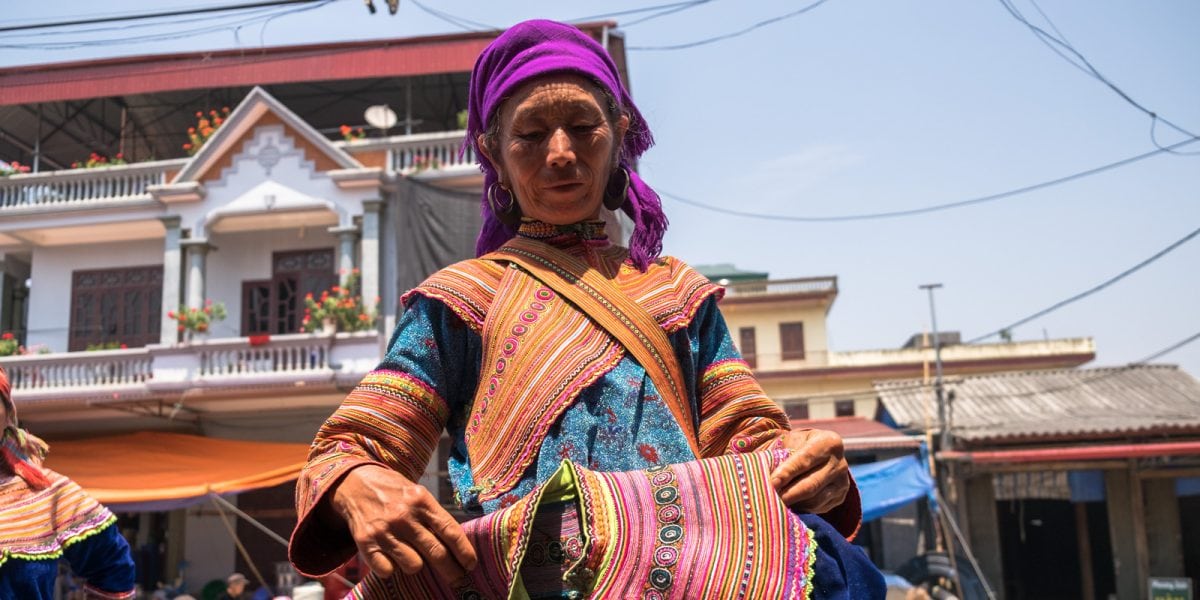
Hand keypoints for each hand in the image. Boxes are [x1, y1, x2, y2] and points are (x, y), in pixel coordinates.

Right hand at [330, 465, 477, 582]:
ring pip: (414, 565)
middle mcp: (404, 516)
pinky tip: (391, 557)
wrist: (354, 483)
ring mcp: (384, 531)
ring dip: (416, 565)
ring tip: (412, 555)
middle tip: (458, 578)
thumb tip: (456, 546)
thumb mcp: (417, 494)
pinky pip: (388, 571)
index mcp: (421, 500)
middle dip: (451, 570)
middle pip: (436, 552)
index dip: (464, 551)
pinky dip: (392, 568)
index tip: (471, 565)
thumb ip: (433, 516)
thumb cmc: (393, 491)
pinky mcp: (366, 543)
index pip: (450, 531)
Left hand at [770, 428, 850, 513]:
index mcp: (828, 442)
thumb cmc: (799, 445)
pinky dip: (800, 508)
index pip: (805, 460)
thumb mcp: (791, 441)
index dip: (787, 472)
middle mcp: (840, 463)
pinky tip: (788, 504)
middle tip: (769, 499)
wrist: (819, 453)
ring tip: (775, 503)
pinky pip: (817, 508)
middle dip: (788, 494)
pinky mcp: (840, 498)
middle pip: (811, 484)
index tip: (772, 482)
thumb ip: (782, 455)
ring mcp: (842, 483)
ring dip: (793, 503)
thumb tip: (765, 474)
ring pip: (815, 500)